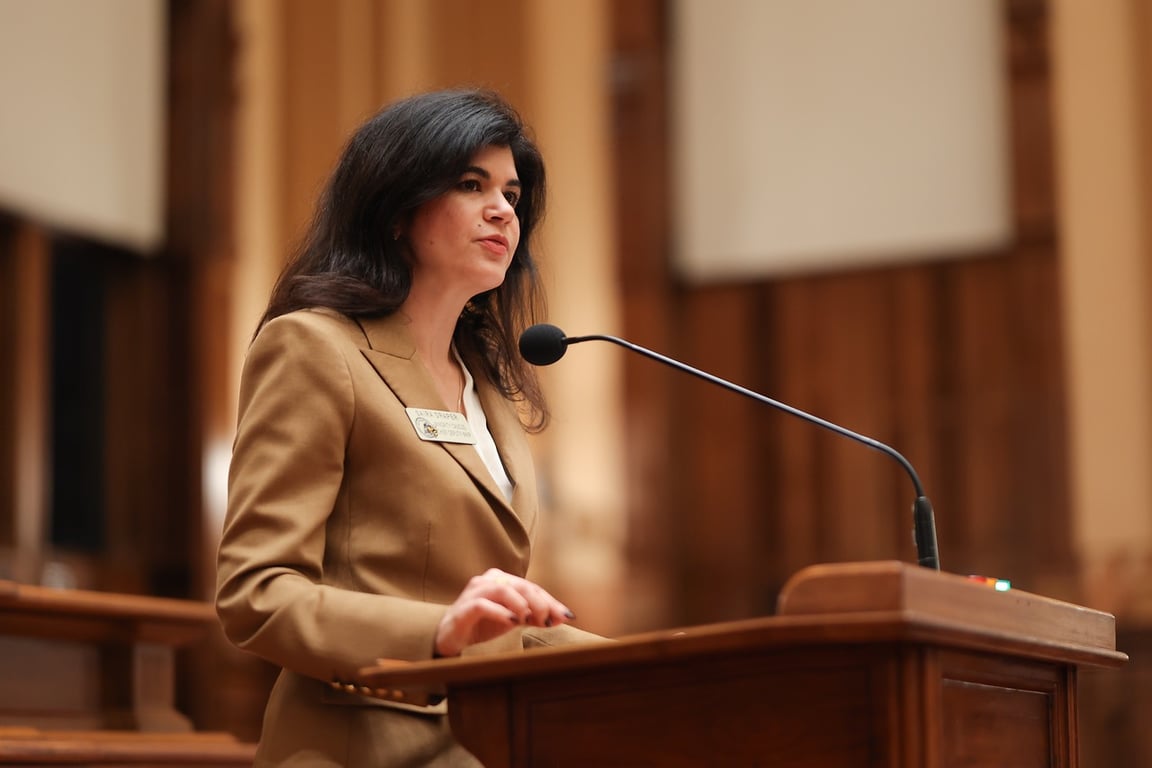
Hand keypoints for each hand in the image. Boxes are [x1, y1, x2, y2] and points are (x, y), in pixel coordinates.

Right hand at [434, 568, 575, 656]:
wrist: (451, 638)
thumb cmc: (483, 625)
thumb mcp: (513, 620)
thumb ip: (534, 616)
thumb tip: (562, 617)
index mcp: (502, 580)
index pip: (532, 587)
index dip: (551, 601)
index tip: (567, 616)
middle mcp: (489, 580)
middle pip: (520, 586)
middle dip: (540, 602)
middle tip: (550, 619)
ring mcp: (475, 592)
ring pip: (502, 589)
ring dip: (520, 604)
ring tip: (530, 620)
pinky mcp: (463, 608)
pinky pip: (482, 604)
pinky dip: (500, 612)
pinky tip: (512, 622)